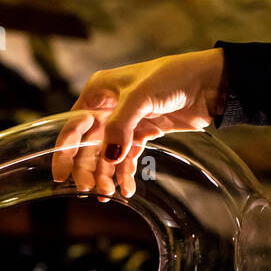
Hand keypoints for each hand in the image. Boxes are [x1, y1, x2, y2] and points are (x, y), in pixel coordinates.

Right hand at [53, 49, 225, 198]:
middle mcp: (108, 107)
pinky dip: (125, 173)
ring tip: (108, 193)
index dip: (65, 151)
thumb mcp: (140, 96)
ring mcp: (126, 122)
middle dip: (88, 168)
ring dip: (106, 175)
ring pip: (107, 155)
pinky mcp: (143, 133)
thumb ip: (120, 126)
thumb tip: (108, 157)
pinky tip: (126, 188)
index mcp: (99, 91)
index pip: (74, 125)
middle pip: (88, 145)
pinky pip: (127, 157)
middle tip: (89, 189)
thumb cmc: (173, 77)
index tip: (61, 175)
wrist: (210, 82)